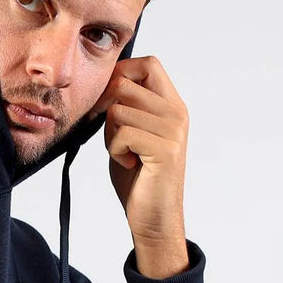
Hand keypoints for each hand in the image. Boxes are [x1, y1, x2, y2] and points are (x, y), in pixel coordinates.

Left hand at [88, 55, 189, 277]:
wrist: (153, 217)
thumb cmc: (138, 177)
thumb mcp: (131, 134)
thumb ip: (125, 108)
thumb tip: (105, 84)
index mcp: (171, 105)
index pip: (148, 64)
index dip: (120, 73)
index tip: (105, 100)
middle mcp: (177, 113)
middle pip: (126, 83)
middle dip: (106, 108)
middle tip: (110, 134)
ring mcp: (174, 130)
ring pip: (119, 110)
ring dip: (110, 135)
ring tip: (125, 154)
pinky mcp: (165, 149)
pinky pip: (122, 133)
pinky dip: (115, 151)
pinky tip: (129, 164)